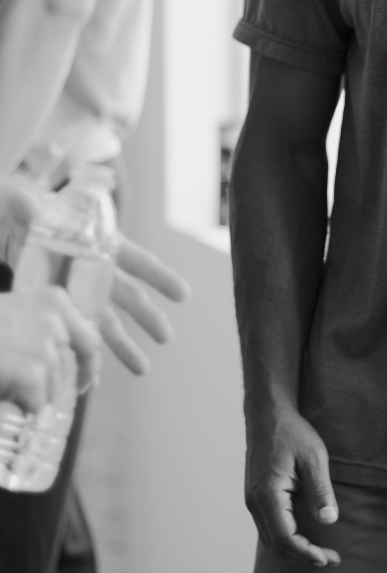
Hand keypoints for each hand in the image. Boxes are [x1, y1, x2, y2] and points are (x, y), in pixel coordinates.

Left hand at [0, 176, 190, 376]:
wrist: (22, 227)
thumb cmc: (35, 212)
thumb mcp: (32, 206)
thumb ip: (27, 205)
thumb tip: (18, 196)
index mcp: (102, 244)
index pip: (136, 260)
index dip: (159, 277)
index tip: (183, 294)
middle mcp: (98, 271)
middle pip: (128, 296)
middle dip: (147, 318)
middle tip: (166, 338)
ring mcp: (83, 293)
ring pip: (109, 322)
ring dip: (125, 346)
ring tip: (142, 369)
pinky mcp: (67, 308)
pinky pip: (83, 333)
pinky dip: (89, 355)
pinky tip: (96, 377)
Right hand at [0, 287, 101, 410]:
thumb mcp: (18, 316)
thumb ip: (47, 331)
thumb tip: (79, 370)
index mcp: (55, 300)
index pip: (89, 337)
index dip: (89, 364)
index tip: (85, 382)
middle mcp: (57, 317)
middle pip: (72, 363)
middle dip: (60, 383)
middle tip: (42, 396)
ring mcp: (45, 343)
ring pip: (54, 383)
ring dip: (36, 393)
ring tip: (9, 385)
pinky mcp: (31, 369)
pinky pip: (40, 399)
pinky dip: (27, 405)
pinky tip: (9, 397)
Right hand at [245, 399, 340, 567]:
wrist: (268, 415)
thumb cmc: (292, 432)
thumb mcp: (314, 457)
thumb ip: (320, 490)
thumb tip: (329, 521)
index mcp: (268, 494)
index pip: (284, 538)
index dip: (306, 553)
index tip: (327, 558)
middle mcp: (255, 503)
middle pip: (276, 545)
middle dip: (303, 557)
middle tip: (331, 559)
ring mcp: (252, 501)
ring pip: (270, 539)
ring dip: (294, 551)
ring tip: (321, 554)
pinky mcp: (256, 497)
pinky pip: (268, 528)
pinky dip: (286, 540)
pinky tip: (304, 538)